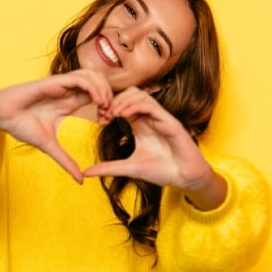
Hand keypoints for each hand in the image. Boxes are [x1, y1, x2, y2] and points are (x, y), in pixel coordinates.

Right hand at [0, 69, 112, 182]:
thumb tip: (81, 181)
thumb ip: (66, 161)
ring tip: (105, 106)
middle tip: (111, 113)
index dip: (107, 106)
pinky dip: (92, 87)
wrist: (2, 116)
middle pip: (99, 83)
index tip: (108, 121)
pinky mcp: (54, 81)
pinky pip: (79, 78)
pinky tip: (96, 101)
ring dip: (103, 89)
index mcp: (69, 103)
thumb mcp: (50, 147)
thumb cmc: (22, 126)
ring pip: (92, 76)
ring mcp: (62, 85)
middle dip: (109, 95)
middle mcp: (68, 91)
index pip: (96, 96)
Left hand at [83, 87, 213, 191]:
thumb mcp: (129, 168)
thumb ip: (108, 168)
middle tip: (104, 114)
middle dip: (114, 100)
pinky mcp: (169, 121)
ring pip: (140, 95)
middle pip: (129, 94)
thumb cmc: (162, 171)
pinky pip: (151, 105)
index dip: (109, 107)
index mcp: (140, 124)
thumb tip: (86, 173)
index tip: (100, 119)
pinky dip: (135, 106)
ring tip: (112, 113)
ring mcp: (160, 117)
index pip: (122, 105)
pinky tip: (124, 114)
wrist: (184, 177)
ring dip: (123, 101)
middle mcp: (149, 117)